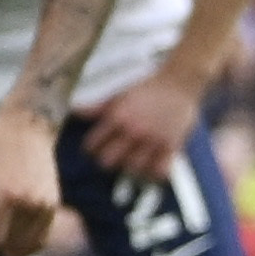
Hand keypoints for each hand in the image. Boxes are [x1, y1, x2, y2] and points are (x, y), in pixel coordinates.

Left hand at [0, 108, 65, 255]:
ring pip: (25, 246)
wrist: (28, 130)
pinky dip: (24, 244)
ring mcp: (46, 207)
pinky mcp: (54, 206)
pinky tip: (9, 235)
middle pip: (7, 246)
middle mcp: (29, 205)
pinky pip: (41, 238)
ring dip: (6, 248)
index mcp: (5, 196)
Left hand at [75, 69, 204, 181]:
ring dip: (130, 167)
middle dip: (107, 161)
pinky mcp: (171, 145)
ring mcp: (152, 139)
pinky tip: (151, 167)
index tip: (95, 149)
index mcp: (117, 117)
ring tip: (132, 162)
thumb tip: (75, 110)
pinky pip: (159, 170)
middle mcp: (133, 130)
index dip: (90, 149)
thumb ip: (97, 107)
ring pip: (132, 169)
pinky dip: (153, 173)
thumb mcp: (119, 95)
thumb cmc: (147, 88)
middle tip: (113, 157)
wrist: (179, 82)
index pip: (92, 145)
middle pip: (107, 162)